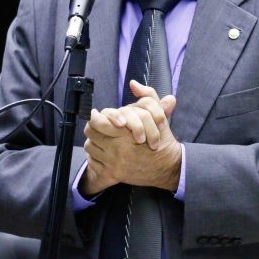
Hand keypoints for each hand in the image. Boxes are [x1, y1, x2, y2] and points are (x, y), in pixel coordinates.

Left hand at [80, 81, 180, 195]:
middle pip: (91, 133)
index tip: (98, 114)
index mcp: (125, 133)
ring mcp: (113, 163)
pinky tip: (103, 151)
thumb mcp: (158, 115)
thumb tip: (134, 83)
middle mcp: (117, 149)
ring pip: (90, 147)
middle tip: (99, 125)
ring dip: (94, 141)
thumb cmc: (162, 140)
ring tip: (101, 138)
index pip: (97, 122)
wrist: (168, 166)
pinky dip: (95, 156)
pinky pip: (94, 162)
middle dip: (93, 127)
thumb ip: (147, 96)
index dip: (96, 117)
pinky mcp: (113, 174)